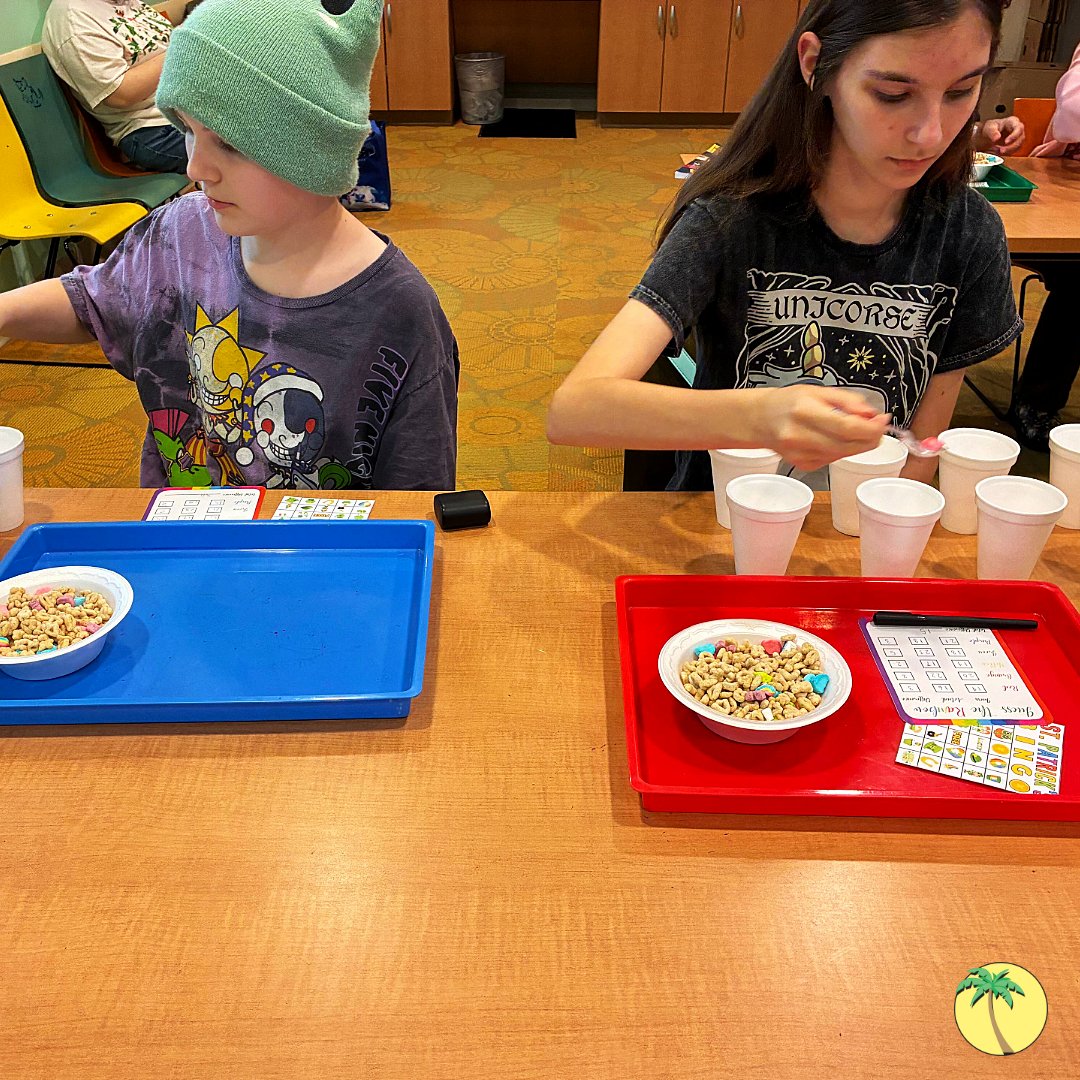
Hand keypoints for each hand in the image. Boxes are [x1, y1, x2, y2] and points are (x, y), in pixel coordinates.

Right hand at [748, 385, 890, 471]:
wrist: (760, 420)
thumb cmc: (788, 402)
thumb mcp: (818, 391)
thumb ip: (848, 401)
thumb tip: (872, 415)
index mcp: (805, 412)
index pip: (848, 427)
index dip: (872, 427)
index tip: (883, 420)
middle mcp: (801, 436)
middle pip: (850, 445)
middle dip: (871, 437)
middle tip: (878, 425)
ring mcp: (801, 454)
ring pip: (845, 454)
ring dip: (858, 443)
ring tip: (856, 428)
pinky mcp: (804, 465)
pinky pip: (834, 459)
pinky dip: (842, 449)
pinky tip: (833, 438)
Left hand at [979, 116, 1025, 155]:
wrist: (989, 134)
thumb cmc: (991, 128)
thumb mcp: (989, 128)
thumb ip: (992, 132)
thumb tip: (997, 138)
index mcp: (1013, 122)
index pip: (1019, 128)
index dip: (1014, 136)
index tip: (1006, 142)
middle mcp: (1018, 129)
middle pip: (1021, 138)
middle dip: (1011, 146)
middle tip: (1001, 151)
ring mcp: (1018, 137)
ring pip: (1019, 146)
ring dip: (1009, 151)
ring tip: (998, 152)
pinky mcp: (1016, 145)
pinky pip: (1014, 151)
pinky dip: (1007, 153)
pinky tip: (999, 153)